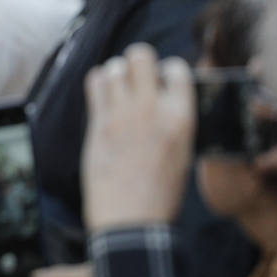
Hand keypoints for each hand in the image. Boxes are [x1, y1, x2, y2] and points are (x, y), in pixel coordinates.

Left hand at [81, 44, 195, 231]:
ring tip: (118, 90)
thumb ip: (173, 122)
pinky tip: (103, 97)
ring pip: (114, 67)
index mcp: (182, 117)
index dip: (167, 72)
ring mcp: (122, 115)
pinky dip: (98, 84)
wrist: (132, 221)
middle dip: (138, 62)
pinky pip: (94, 84)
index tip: (161, 82)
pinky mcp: (98, 125)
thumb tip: (163, 100)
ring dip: (117, 74)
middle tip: (137, 78)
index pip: (176, 68)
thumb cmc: (161, 194)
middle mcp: (153, 109)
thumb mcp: (182, 153)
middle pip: (141, 55)